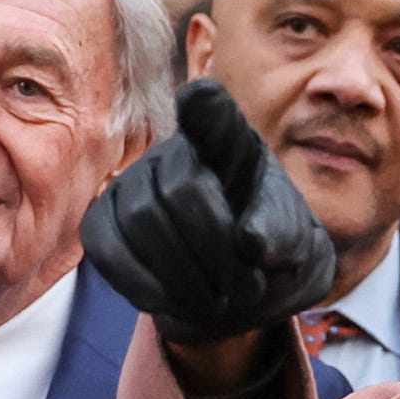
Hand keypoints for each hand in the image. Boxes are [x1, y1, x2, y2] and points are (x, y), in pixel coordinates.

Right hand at [82, 80, 340, 384]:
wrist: (235, 292)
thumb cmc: (270, 253)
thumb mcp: (297, 244)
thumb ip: (283, 234)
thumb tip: (250, 242)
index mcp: (231, 144)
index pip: (214, 112)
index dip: (203, 107)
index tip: (198, 96)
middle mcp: (177, 152)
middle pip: (182, 189)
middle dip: (216, 252)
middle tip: (246, 290)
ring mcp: (134, 183)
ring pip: (142, 220)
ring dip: (183, 276)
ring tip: (217, 302)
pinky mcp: (103, 221)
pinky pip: (106, 247)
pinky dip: (139, 282)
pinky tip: (166, 301)